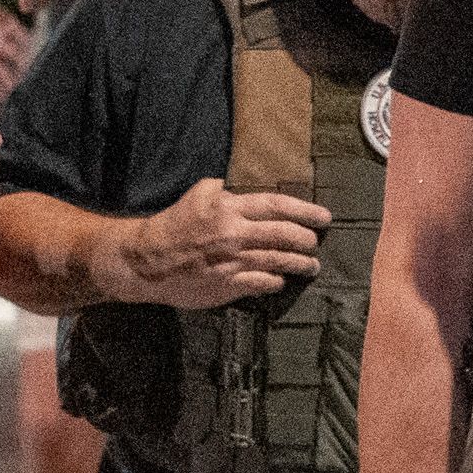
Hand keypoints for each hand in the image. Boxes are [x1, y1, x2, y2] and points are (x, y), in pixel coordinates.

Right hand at [101, 178, 333, 306]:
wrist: (147, 261)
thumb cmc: (174, 225)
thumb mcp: (198, 195)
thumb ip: (223, 189)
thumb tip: (244, 187)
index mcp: (229, 209)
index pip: (277, 206)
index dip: (305, 211)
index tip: (325, 217)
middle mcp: (235, 234)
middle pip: (284, 235)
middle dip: (307, 239)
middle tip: (316, 241)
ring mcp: (233, 262)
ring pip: (278, 261)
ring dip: (300, 263)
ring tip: (312, 265)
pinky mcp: (228, 286)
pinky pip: (262, 283)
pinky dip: (276, 281)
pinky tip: (281, 280)